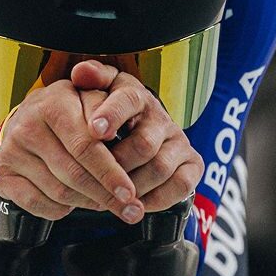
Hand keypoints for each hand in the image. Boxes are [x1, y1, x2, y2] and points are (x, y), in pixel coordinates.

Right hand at [0, 70, 140, 222]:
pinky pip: (37, 204)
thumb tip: (110, 133)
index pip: (86, 147)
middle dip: (105, 196)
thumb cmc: (73, 110)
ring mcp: (11, 150)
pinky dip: (61, 210)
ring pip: (59, 192)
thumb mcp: (94, 100)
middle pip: (73, 174)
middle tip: (129, 211)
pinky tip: (74, 204)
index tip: (131, 193)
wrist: (31, 117)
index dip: (111, 173)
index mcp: (54, 103)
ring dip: (87, 203)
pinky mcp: (0, 172)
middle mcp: (27, 125)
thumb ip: (110, 111)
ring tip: (105, 204)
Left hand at [74, 61, 203, 214]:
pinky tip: (135, 203)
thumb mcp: (98, 97)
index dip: (112, 114)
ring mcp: (180, 142)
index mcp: (136, 96)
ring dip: (132, 186)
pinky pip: (181, 186)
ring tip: (109, 195)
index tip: (94, 130)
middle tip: (94, 181)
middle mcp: (161, 117)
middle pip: (143, 144)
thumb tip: (81, 72)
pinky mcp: (193, 165)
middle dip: (117, 166)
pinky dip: (155, 199)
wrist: (138, 142)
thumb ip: (91, 83)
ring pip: (159, 168)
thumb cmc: (110, 120)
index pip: (128, 99)